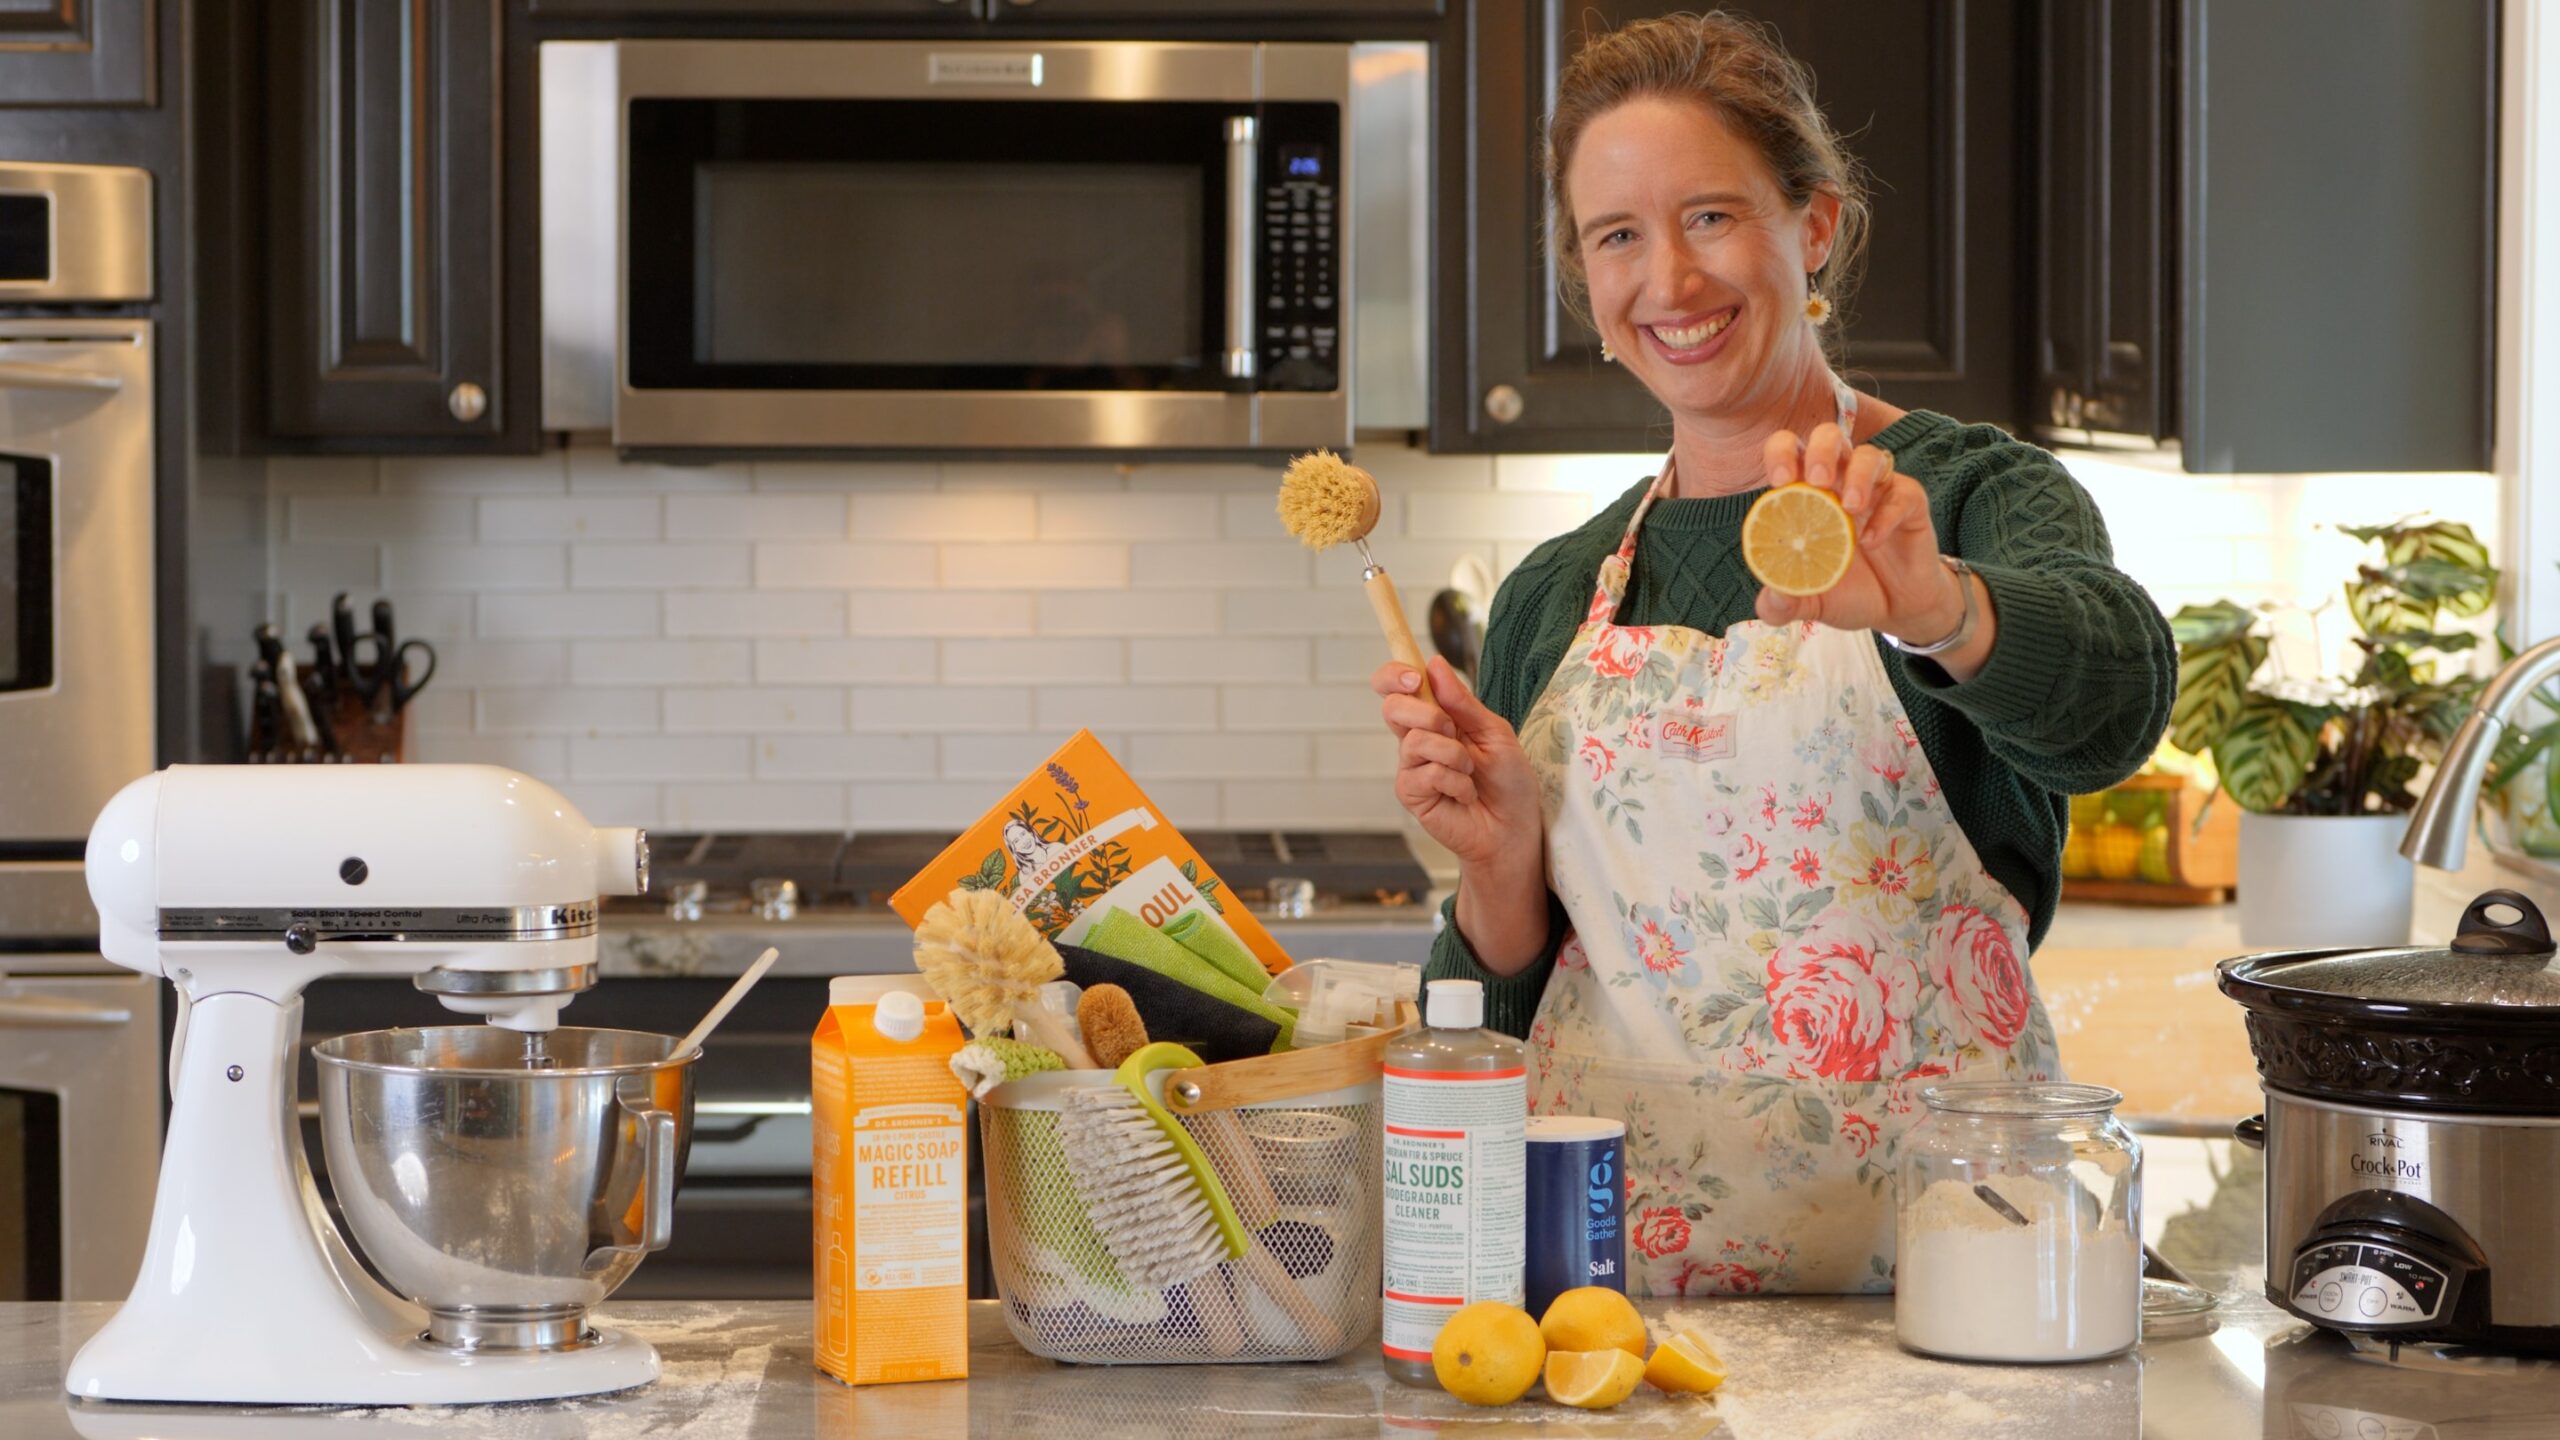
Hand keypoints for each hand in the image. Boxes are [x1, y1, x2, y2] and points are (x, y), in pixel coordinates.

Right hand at [1372, 657, 1543, 878]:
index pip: (1397, 687)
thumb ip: (1462, 702)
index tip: (1415, 678)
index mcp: (1435, 717)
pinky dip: (1454, 781)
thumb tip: (1434, 664)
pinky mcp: (1411, 794)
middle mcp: (1417, 739)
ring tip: (1470, 772)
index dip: (1394, 675)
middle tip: (1452, 730)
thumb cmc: (1508, 781)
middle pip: (1392, 707)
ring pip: (1414, 741)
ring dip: (1453, 754)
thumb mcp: (1494, 732)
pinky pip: (1424, 773)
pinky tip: (1465, 793)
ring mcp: (1411, 767)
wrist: (1514, 827)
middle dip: (1426, 713)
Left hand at [1753, 422, 1967, 645]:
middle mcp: (1841, 482)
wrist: (1897, 610)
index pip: (1790, 452)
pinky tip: (1871, 541)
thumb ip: (1782, 605)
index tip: (1780, 479)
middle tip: (1816, 480)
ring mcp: (1878, 489)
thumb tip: (1768, 600)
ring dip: (1857, 476)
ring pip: (1870, 456)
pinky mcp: (1910, 502)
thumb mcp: (1810, 603)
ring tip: (1850, 509)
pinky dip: (1886, 515)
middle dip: (1821, 450)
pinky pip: (1901, 493)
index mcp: (1808, 493)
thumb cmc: (1848, 592)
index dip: (1781, 453)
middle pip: (1829, 437)